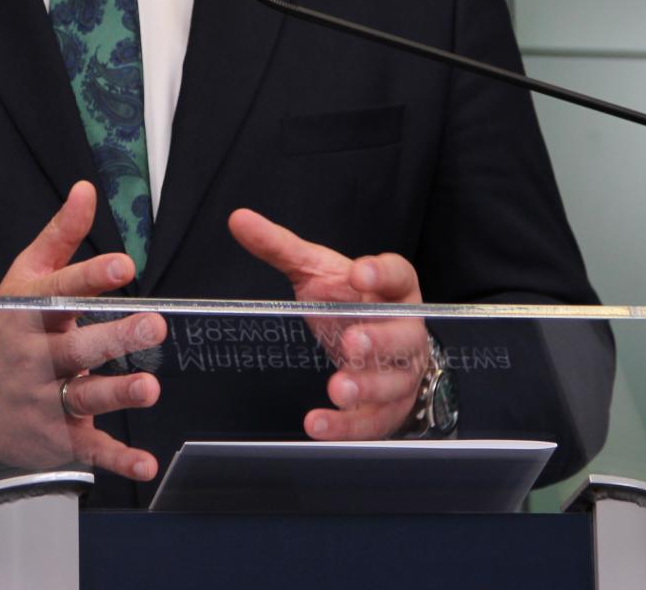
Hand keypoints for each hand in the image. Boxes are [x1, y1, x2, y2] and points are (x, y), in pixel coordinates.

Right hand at [0, 182, 163, 480]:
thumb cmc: (6, 332)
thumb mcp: (24, 279)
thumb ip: (61, 236)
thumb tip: (86, 190)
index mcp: (29, 314)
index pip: (60, 293)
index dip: (91, 278)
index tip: (123, 266)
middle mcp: (35, 357)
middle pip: (76, 346)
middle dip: (114, 338)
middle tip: (152, 325)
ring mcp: (45, 399)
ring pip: (83, 395)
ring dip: (117, 394)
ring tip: (149, 388)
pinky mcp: (57, 436)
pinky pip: (88, 447)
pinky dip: (117, 459)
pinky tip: (144, 464)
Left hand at [227, 208, 428, 439]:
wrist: (376, 351)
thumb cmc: (349, 305)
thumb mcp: (317, 273)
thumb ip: (281, 248)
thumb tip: (239, 220)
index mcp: (393, 291)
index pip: (399, 275)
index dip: (382, 274)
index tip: (359, 272)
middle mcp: (406, 331)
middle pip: (405, 335)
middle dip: (380, 339)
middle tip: (353, 341)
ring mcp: (401, 373)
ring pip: (395, 382)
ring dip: (367, 386)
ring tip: (338, 388)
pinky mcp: (387, 409)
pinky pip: (374, 422)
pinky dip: (348, 426)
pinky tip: (319, 424)